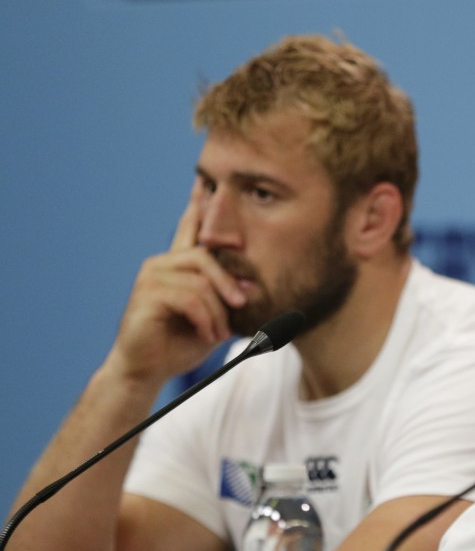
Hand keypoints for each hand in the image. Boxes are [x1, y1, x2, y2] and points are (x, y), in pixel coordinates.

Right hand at [104, 179, 246, 385]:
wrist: (147, 370)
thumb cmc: (180, 344)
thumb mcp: (214, 319)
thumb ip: (228, 300)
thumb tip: (252, 286)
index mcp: (177, 266)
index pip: (189, 227)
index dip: (198, 204)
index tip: (205, 180)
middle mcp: (161, 265)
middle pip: (206, 256)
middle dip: (228, 281)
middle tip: (242, 302)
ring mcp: (151, 277)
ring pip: (201, 281)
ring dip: (218, 310)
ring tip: (219, 333)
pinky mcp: (146, 294)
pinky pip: (190, 298)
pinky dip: (206, 319)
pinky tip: (207, 335)